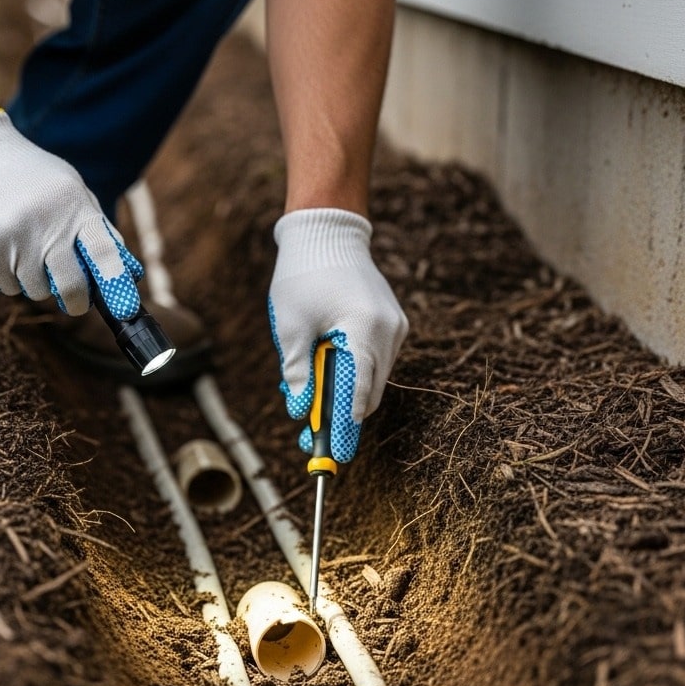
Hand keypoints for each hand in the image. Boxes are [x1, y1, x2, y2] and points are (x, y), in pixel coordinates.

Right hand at [0, 109, 143, 318]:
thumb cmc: (33, 178)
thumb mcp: (72, 190)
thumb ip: (96, 227)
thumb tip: (128, 272)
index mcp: (74, 205)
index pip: (103, 252)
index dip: (115, 284)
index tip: (125, 311)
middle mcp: (46, 222)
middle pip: (70, 284)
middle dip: (75, 301)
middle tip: (74, 302)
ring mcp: (14, 236)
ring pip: (36, 290)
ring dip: (35, 282)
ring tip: (27, 252)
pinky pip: (8, 287)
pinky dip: (9, 278)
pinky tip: (6, 251)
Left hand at [268, 208, 407, 461]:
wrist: (326, 232)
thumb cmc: (303, 275)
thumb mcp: (291, 327)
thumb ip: (297, 371)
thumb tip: (301, 410)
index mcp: (365, 329)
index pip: (359, 390)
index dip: (344, 425)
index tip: (333, 453)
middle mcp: (388, 331)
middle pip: (369, 391)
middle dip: (340, 416)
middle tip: (311, 437)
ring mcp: (393, 327)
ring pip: (371, 378)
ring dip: (343, 395)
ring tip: (308, 407)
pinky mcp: (389, 323)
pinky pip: (371, 360)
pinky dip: (350, 374)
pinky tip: (322, 377)